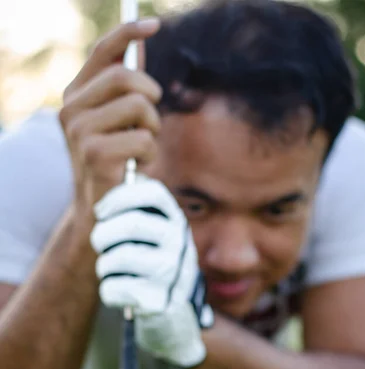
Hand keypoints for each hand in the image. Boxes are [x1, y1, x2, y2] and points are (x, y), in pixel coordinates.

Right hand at [59, 19, 161, 212]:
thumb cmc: (114, 162)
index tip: (154, 24)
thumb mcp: (117, 122)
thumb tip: (139, 45)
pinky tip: (136, 167)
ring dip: (152, 130)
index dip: (128, 33)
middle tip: (150, 121)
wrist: (99, 210)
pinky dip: (150, 155)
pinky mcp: (94, 154)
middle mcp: (71, 109)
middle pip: (125, 76)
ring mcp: (79, 131)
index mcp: (76, 95)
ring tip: (141, 149)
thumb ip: (124, 88)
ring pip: (139, 106)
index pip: (102, 52)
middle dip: (151, 97)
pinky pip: (143, 139)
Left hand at [90, 175, 212, 366]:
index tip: (101, 211)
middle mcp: (179, 244)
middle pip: (130, 225)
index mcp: (176, 222)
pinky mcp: (157, 301)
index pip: (150, 192)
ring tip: (109, 271)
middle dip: (102, 235)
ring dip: (103, 266)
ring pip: (117, 259)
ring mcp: (171, 274)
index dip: (118, 197)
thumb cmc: (154, 267)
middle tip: (98, 244)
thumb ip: (139, 208)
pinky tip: (119, 294)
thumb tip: (121, 172)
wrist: (174, 318)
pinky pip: (114, 288)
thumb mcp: (156, 235)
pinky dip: (108, 292)